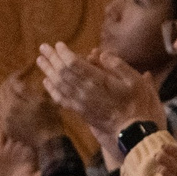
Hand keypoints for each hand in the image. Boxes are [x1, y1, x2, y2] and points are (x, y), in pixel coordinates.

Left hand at [0, 68, 62, 142]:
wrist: (48, 141)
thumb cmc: (50, 119)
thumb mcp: (42, 101)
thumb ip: (26, 90)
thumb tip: (16, 82)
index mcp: (15, 102)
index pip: (11, 83)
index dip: (18, 74)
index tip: (26, 70)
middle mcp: (5, 111)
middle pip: (2, 91)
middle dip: (9, 83)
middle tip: (18, 79)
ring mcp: (4, 120)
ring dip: (1, 93)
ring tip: (9, 90)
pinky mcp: (5, 128)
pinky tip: (2, 105)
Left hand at [37, 42, 164, 138]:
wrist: (132, 131)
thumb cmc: (136, 103)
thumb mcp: (135, 80)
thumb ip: (117, 65)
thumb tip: (100, 54)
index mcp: (98, 81)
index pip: (73, 64)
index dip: (64, 53)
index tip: (58, 44)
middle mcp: (85, 91)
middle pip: (62, 72)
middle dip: (52, 58)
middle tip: (43, 47)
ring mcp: (80, 102)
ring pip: (58, 84)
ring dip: (48, 71)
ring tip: (40, 60)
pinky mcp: (80, 111)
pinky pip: (61, 99)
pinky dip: (51, 89)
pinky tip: (46, 81)